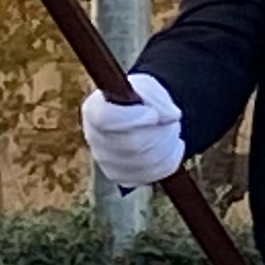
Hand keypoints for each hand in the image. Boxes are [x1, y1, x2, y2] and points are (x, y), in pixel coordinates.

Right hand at [80, 69, 185, 188]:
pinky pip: (153, 174)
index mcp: (94, 110)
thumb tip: (171, 116)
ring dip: (167, 144)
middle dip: (159, 132)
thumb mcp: (147, 86)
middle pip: (132, 144)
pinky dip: (168, 159)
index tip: (153, 114)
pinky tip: (167, 145)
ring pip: (146, 162)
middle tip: (169, 119)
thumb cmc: (138, 98)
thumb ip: (156, 96)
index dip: (133, 118)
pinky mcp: (121, 177)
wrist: (139, 116)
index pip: (106, 119)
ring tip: (168, 130)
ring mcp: (105, 162)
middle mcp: (93, 138)